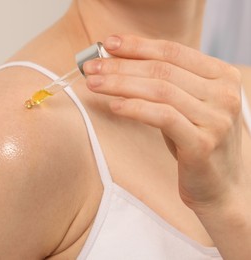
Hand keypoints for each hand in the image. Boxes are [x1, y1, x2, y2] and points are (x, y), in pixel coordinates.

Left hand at [83, 34, 244, 212]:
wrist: (220, 185)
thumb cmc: (196, 141)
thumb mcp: (186, 105)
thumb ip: (164, 83)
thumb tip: (119, 63)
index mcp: (222, 76)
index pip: (173, 51)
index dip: (137, 46)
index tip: (108, 44)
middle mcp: (224, 93)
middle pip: (162, 69)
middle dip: (121, 66)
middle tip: (91, 67)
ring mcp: (216, 118)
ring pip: (160, 90)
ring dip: (120, 84)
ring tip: (94, 84)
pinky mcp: (203, 143)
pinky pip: (162, 117)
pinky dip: (135, 108)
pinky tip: (114, 106)